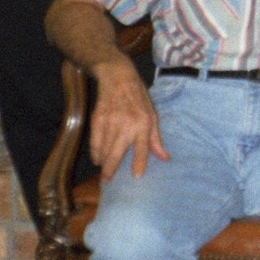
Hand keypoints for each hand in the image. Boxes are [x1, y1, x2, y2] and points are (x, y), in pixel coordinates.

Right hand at [88, 59, 167, 180]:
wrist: (118, 78)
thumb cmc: (138, 98)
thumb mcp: (152, 116)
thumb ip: (156, 139)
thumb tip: (165, 158)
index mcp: (143, 123)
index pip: (142, 148)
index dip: (139, 163)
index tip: (136, 176)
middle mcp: (127, 124)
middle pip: (116, 153)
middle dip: (111, 170)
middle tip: (107, 181)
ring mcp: (110, 122)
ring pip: (104, 149)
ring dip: (103, 162)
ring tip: (105, 171)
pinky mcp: (97, 119)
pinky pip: (94, 142)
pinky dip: (95, 153)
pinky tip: (98, 158)